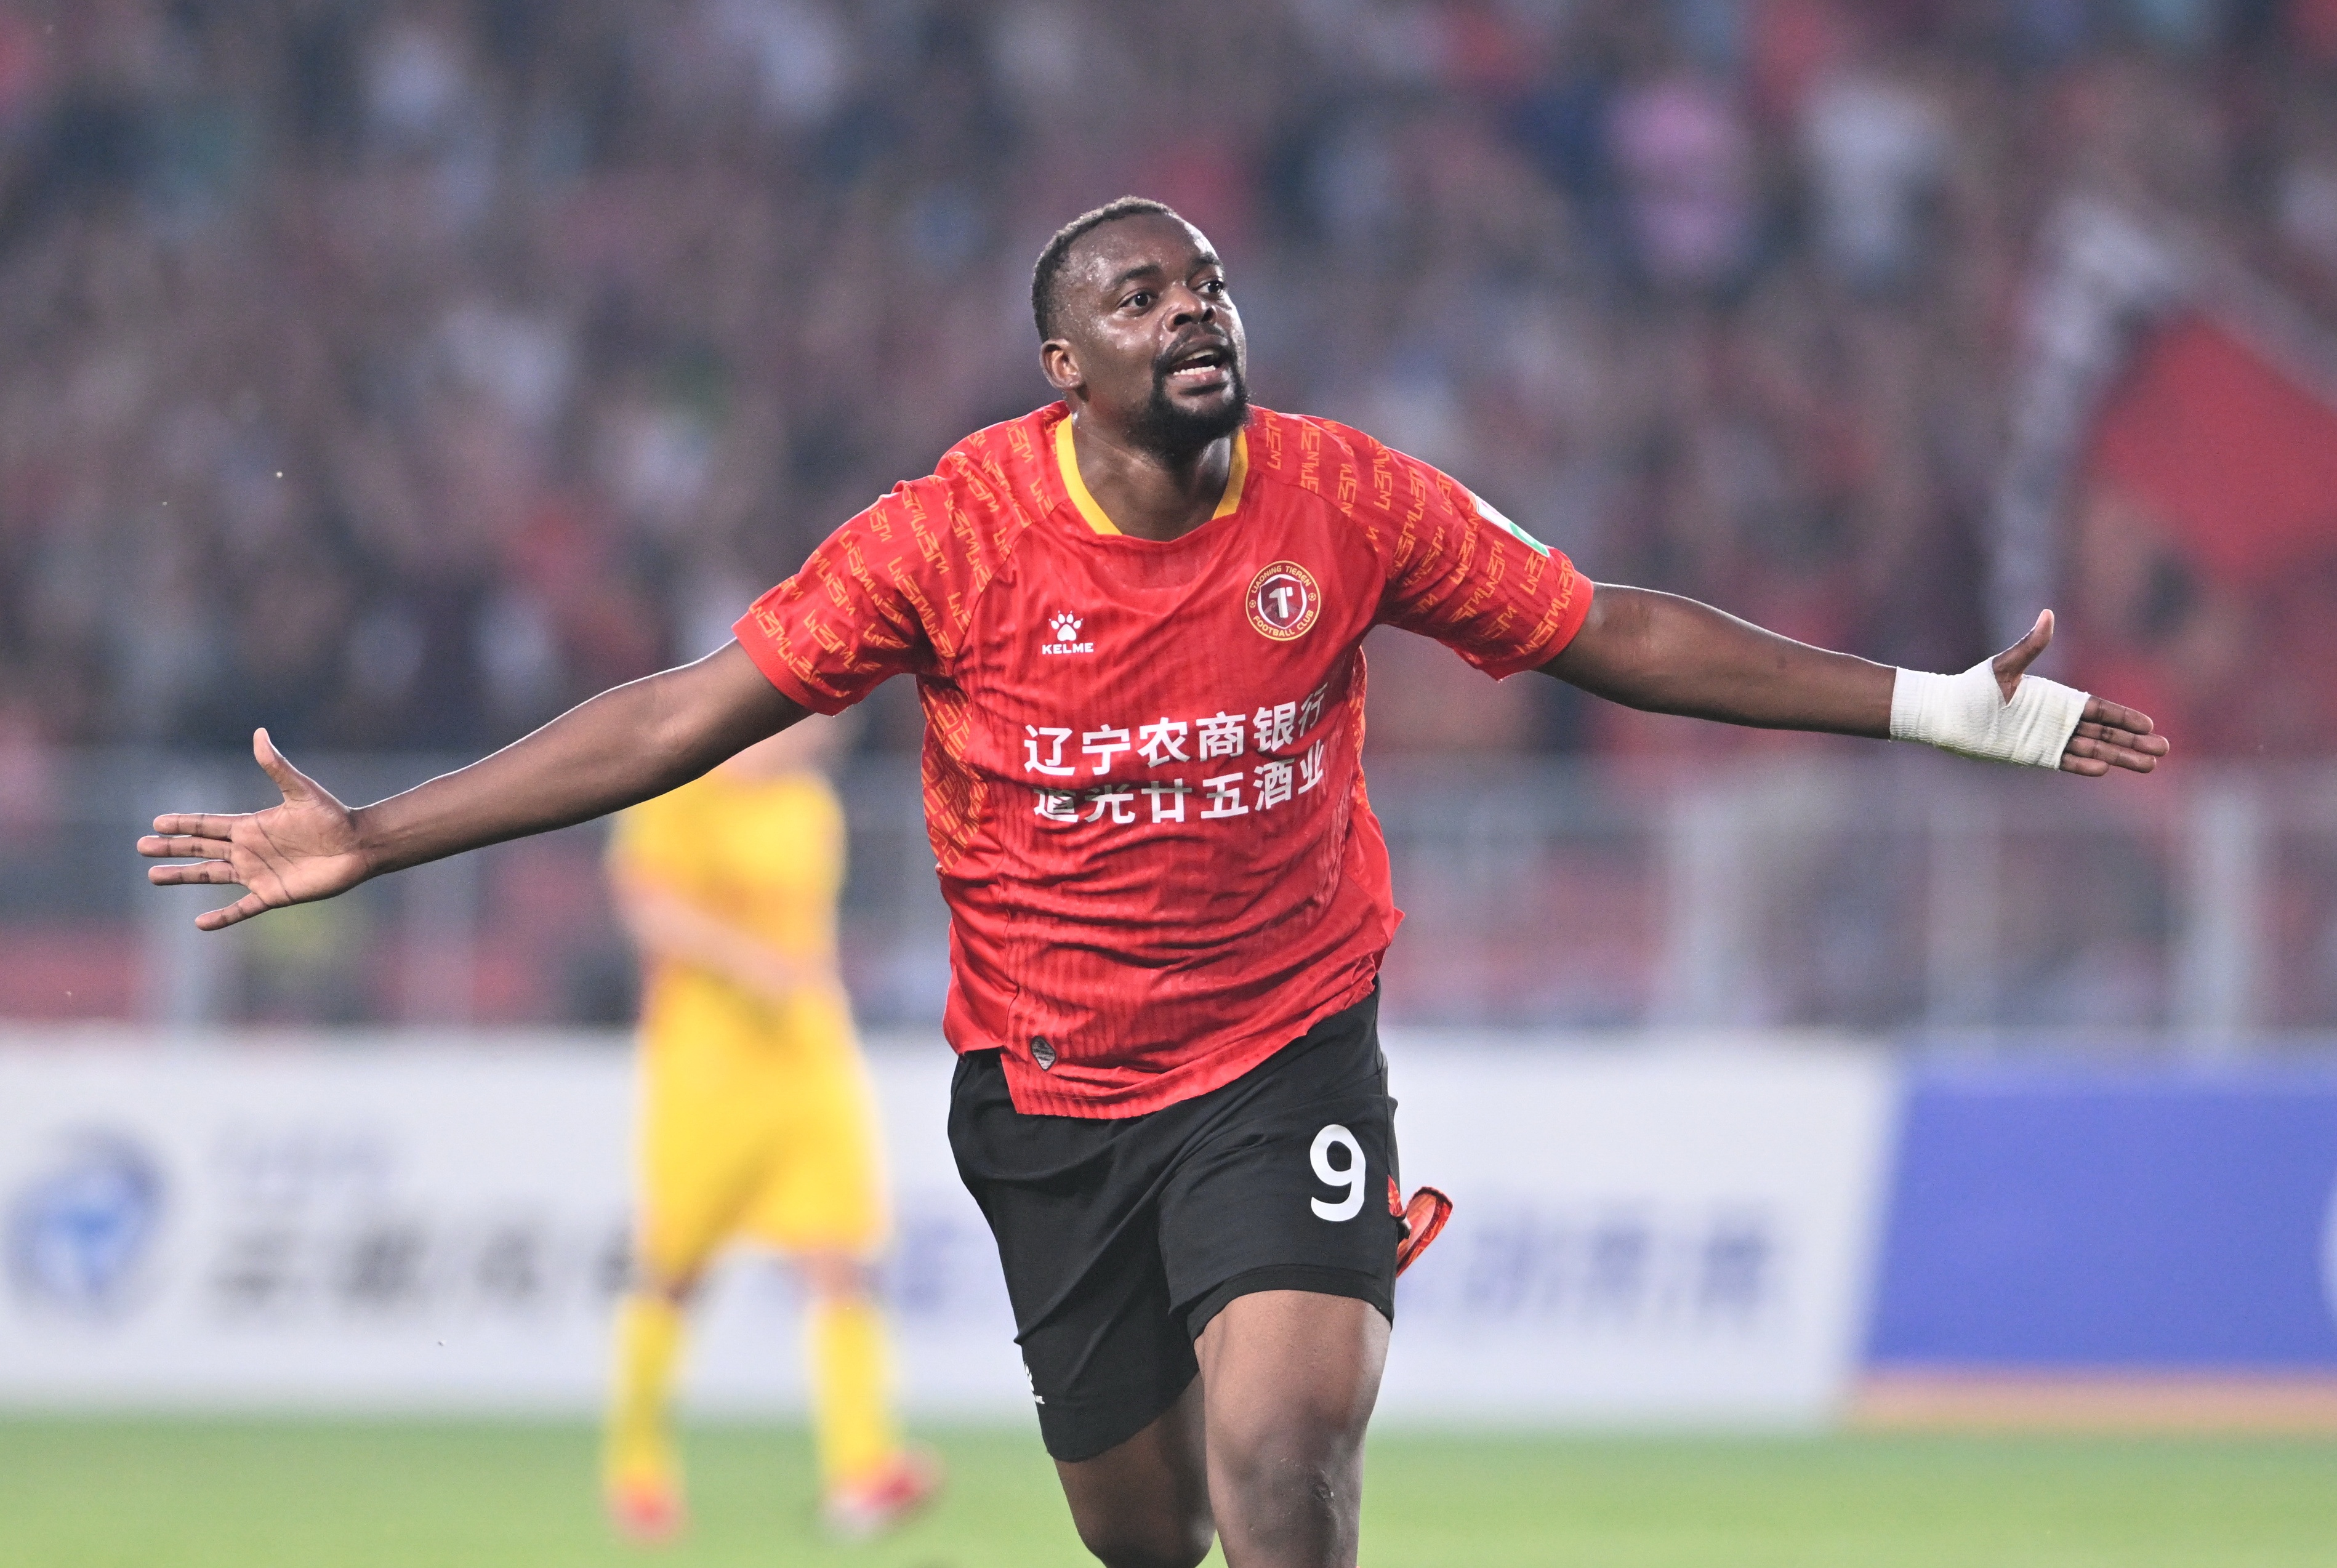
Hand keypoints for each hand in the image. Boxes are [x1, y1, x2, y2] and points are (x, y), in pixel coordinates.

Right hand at [137, 729, 372, 928]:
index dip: (182, 823)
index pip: (207, 823)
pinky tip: (199, 923)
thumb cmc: (333, 817)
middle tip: (142, 847)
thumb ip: (276, 766)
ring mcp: (258, 873)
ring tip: (154, 876)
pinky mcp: (273, 894)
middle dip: (172, 848)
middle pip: (201, 848)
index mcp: (251, 826)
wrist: (359, 846)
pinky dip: (222, 917)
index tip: (156, 821)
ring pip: (211, 875)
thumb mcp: (301, 791)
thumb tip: (259, 733)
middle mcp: (249, 849)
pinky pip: (241, 908)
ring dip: (184, 876)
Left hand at [1991, 610, 2171, 776]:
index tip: (2150, 725)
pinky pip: (2065, 761)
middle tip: (2163, 750)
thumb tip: (2048, 615)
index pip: (2099, 709)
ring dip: (2119, 756)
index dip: (2125, 718)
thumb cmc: (1973, 687)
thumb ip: (2030, 645)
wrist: (1946, 714)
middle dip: (2134, 741)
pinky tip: (2104, 769)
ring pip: (2092, 749)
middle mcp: (2056, 719)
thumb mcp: (2004, 666)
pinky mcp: (2032, 754)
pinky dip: (2083, 765)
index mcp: (2056, 698)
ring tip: (2149, 766)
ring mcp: (2046, 738)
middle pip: (2104, 732)